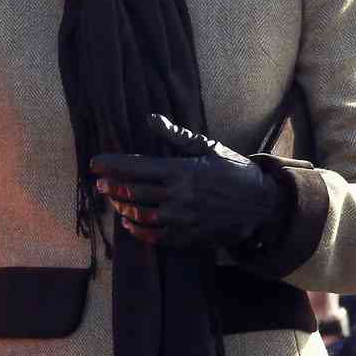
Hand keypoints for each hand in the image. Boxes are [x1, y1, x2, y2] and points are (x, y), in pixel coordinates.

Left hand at [88, 114, 282, 249]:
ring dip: (123, 207)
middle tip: (100, 183)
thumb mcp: (208, 147)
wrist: (260, 204)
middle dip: (112, 186)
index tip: (94, 163)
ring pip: (140, 214)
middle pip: (133, 191)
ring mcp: (182, 219)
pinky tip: (130, 223)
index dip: (112, 164)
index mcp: (182, 170)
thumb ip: (176, 135)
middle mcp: (178, 196)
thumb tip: (150, 118)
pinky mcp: (188, 237)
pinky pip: (155, 237)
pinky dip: (138, 230)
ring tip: (113, 200)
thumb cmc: (234, 171)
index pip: (137, 166)